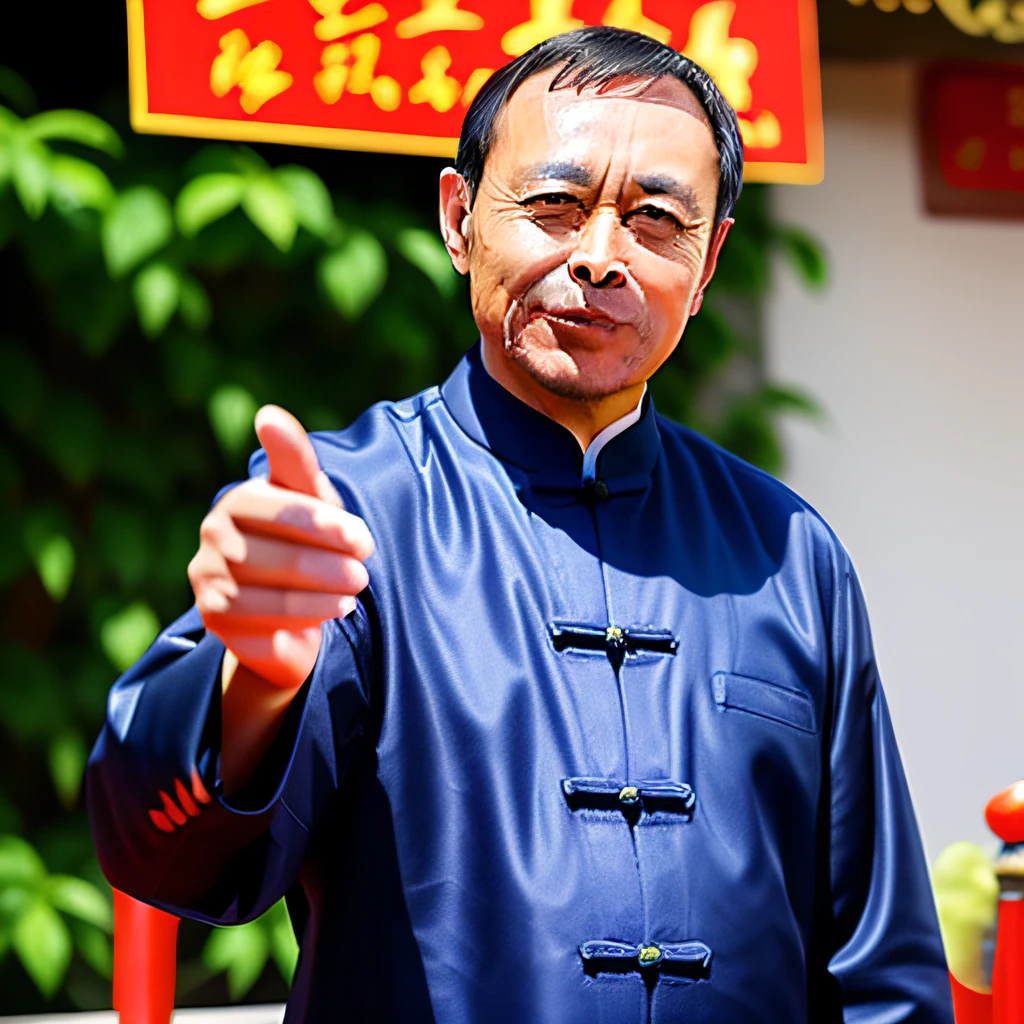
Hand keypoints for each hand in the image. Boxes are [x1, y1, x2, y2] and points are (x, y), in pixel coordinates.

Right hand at [188, 405, 373, 689]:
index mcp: (237, 502)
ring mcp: (208, 581)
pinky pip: (261, 624)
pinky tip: (330, 614)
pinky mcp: (213, 621)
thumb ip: (295, 459)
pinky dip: (303, 621)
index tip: (363, 541)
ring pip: (269, 593)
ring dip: (321, 595)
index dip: (327, 526)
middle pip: (278, 555)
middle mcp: (213, 539)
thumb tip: (267, 414)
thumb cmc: (301, 542)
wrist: (283, 605)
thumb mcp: (309, 499)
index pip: (282, 510)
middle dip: (329, 565)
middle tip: (363, 573)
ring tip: (352, 594)